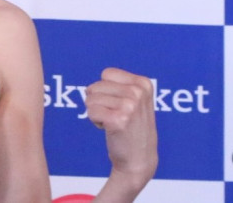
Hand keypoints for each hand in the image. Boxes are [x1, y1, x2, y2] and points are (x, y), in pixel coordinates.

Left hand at [86, 68, 157, 191]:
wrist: (139, 158)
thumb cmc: (132, 127)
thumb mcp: (136, 100)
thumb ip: (120, 85)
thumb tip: (88, 86)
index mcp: (143, 83)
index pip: (106, 74)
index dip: (106, 90)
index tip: (120, 104)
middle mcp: (138, 92)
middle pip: (96, 86)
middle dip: (99, 102)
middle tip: (116, 116)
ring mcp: (129, 106)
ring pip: (90, 99)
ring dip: (97, 112)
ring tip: (114, 122)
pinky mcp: (118, 120)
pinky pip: (90, 111)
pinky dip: (95, 121)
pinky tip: (110, 129)